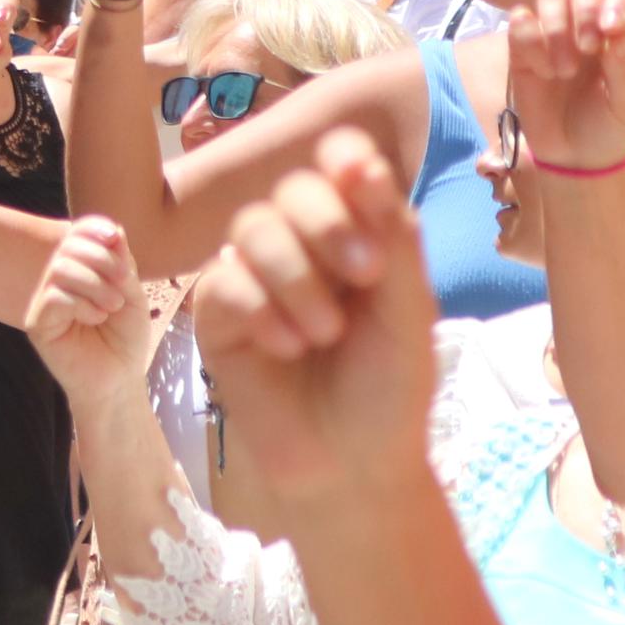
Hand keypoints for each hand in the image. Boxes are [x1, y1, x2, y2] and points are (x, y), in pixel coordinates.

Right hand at [21, 216, 161, 420]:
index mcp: (80, 269)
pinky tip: (96, 318)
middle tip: (123, 284)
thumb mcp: (132, 295)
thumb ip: (122, 265)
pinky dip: (82, 304)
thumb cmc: (125, 339)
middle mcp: (57, 281)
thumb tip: (113, 231)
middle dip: (101, 260)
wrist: (119, 380)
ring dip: (94, 284)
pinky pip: (54, 298)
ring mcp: (44, 301)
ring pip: (60, 270)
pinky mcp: (38, 323)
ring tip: (113, 305)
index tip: (115, 237)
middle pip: (68, 248)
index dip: (93, 228)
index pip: (77, 234)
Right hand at [190, 126, 445, 516]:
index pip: (339, 167)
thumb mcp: (408, 311)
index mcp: (356, 234)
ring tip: (325, 332)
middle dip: (327, 224)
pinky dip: (262, 311)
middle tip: (365, 276)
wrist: (351, 464)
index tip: (363, 176)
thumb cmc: (388, 389)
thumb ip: (391, 237)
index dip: (346, 160)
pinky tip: (288, 348)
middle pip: (294, 189)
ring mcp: (253, 276)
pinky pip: (224, 282)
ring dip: (296, 276)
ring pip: (253, 227)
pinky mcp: (217, 314)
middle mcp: (301, 246)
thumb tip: (363, 163)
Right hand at [506, 0, 624, 177]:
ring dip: (557, 27)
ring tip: (565, 69)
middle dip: (585, 2)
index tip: (610, 29)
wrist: (572, 155)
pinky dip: (530, 42)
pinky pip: (520, 20)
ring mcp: (555, 28)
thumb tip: (614, 31)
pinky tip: (544, 71)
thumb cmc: (610, 124)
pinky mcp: (523, 44)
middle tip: (588, 45)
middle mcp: (590, 17)